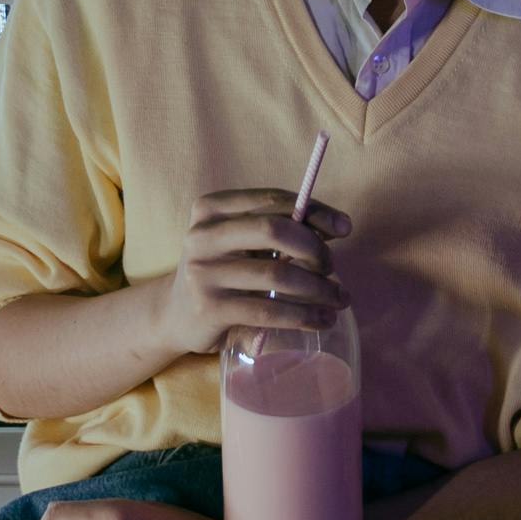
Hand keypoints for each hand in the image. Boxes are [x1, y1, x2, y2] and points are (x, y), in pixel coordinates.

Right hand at [147, 186, 354, 359]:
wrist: (175, 315)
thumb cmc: (223, 271)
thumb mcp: (242, 243)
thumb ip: (279, 230)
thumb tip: (337, 226)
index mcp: (211, 208)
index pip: (272, 200)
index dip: (314, 210)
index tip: (344, 227)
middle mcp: (203, 236)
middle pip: (273, 230)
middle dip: (314, 248)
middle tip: (331, 268)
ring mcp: (203, 273)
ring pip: (276, 275)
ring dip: (318, 288)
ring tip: (339, 299)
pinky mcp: (210, 310)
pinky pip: (268, 311)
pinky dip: (303, 315)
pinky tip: (322, 319)